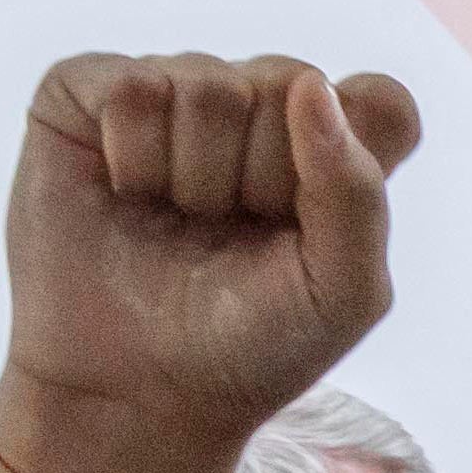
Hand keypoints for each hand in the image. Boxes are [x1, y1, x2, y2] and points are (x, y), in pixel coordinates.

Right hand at [0, 51, 426, 472]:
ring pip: (208, 84)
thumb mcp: (341, 292)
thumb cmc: (249, 346)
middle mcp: (255, 107)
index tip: (310, 221)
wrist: (136, 391)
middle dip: (263, 179)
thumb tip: (311, 86)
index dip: (349, 155)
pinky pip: (130, 87)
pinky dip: (132, 157)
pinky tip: (125, 195)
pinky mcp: (92, 93)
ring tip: (176, 223)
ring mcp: (174, 92)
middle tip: (228, 236)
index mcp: (331, 150)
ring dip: (195, 178)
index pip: (380, 100)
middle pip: (292, 81)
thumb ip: (358, 193)